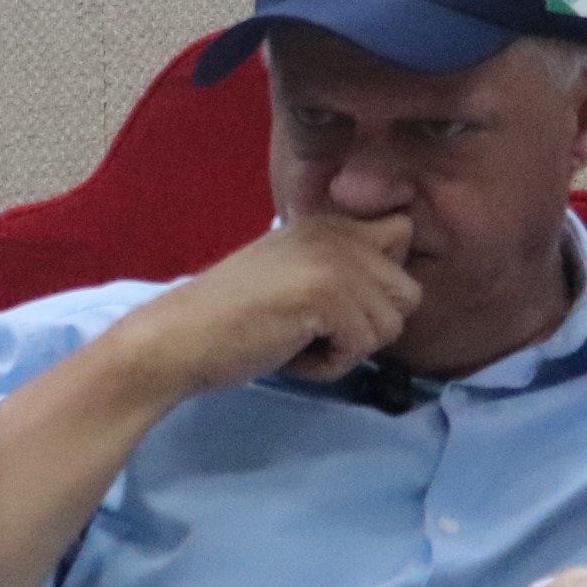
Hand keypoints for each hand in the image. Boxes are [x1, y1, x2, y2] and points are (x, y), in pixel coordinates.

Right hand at [113, 214, 421, 393]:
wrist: (179, 337)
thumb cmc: (230, 316)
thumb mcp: (294, 272)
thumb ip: (339, 265)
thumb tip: (398, 286)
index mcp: (326, 221)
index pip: (402, 233)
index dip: (381, 278)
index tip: (338, 300)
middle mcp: (336, 231)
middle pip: (408, 290)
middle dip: (370, 323)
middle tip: (317, 327)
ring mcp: (334, 261)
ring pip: (391, 325)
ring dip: (348, 347)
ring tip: (299, 339)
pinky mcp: (328, 296)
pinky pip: (363, 349)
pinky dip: (329, 366)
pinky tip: (290, 352)